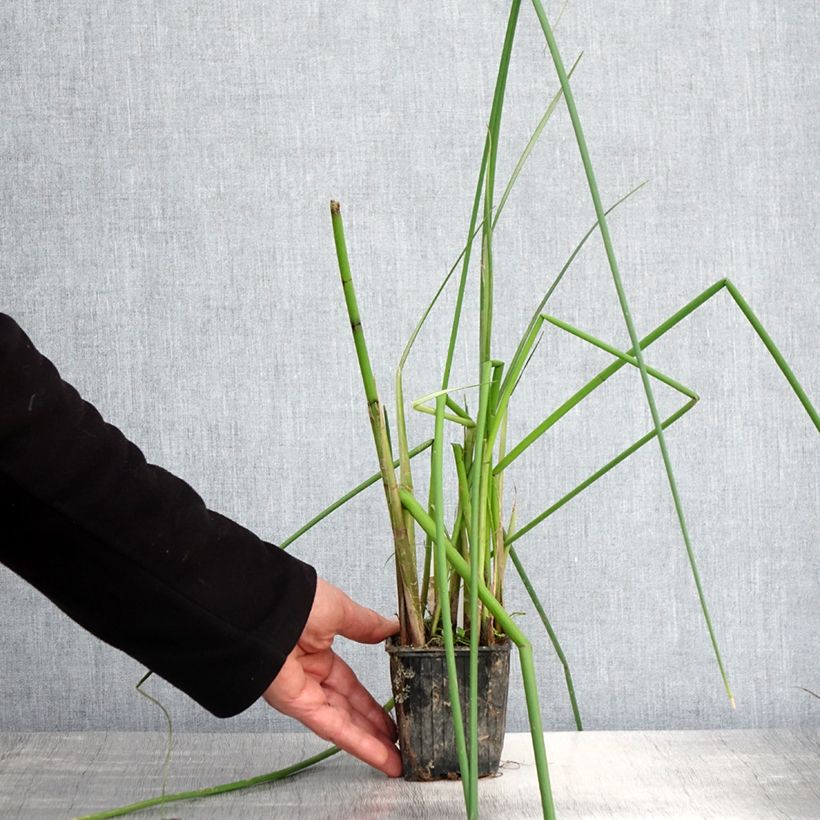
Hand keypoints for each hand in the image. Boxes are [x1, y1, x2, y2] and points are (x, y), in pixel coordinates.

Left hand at [263, 578, 401, 776]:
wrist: (265, 608)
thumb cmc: (297, 602)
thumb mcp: (340, 611)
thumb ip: (366, 625)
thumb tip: (390, 626)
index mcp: (318, 652)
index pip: (349, 686)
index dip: (371, 702)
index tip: (393, 711)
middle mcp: (310, 677)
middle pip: (348, 710)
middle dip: (374, 728)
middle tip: (399, 742)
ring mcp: (304, 693)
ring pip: (344, 724)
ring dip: (371, 744)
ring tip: (397, 760)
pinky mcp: (299, 706)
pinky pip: (334, 728)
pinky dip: (359, 743)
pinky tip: (380, 756)